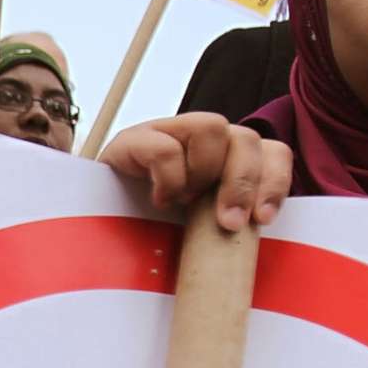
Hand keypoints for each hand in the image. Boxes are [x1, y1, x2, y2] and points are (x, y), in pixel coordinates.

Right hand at [100, 114, 292, 230]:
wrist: (92, 234)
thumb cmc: (155, 241)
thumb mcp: (205, 235)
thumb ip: (233, 226)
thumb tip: (264, 237)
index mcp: (226, 163)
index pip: (272, 151)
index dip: (275, 181)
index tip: (264, 220)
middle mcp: (202, 142)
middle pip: (248, 137)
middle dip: (244, 183)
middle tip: (229, 223)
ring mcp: (168, 134)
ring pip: (213, 126)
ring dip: (204, 173)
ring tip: (183, 203)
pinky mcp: (133, 141)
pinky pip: (165, 146)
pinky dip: (169, 179)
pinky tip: (158, 201)